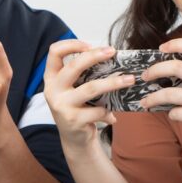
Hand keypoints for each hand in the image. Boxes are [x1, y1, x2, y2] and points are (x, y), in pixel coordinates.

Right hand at [44, 40, 134, 154]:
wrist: (74, 138)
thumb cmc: (78, 107)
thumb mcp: (73, 89)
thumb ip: (83, 74)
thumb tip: (110, 55)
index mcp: (52, 78)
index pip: (54, 52)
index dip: (71, 44)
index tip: (89, 44)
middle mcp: (53, 90)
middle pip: (74, 66)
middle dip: (95, 56)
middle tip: (113, 51)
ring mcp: (62, 105)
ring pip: (91, 88)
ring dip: (114, 83)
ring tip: (130, 80)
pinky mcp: (73, 120)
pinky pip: (98, 110)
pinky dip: (108, 112)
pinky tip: (112, 117)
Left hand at [138, 38, 181, 151]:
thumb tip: (163, 68)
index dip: (177, 43)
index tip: (162, 48)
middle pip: (178, 67)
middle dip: (156, 70)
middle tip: (145, 76)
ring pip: (170, 93)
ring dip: (153, 98)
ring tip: (145, 101)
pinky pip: (175, 112)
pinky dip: (170, 114)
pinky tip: (174, 114)